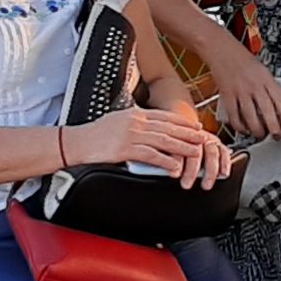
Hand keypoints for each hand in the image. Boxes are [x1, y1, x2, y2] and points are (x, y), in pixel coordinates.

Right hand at [75, 102, 233, 187]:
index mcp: (135, 114)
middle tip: (203, 139)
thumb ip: (135, 122)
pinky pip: (151, 155)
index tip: (196, 127)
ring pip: (164, 140)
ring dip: (182, 147)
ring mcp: (131, 135)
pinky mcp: (125, 149)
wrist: (76, 142)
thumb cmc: (94, 135)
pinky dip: (165, 161)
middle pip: (169, 127)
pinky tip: (175, 166)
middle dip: (189, 134)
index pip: (165, 116)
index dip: (183, 122)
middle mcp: (136, 122)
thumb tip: (150, 127)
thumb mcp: (117, 121)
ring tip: (196, 153)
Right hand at [204, 46, 280, 139]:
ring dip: (257, 130)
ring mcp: (241, 92)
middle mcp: (255, 86)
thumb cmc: (242, 59)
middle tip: (276, 135)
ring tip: (260, 134)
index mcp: (266, 79)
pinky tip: (243, 129)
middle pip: (268, 112)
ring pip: (251, 118)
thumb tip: (277, 105)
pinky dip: (239, 126)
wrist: (221, 50)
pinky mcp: (227, 96)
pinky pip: (235, 116)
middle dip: (274, 128)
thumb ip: (269, 87)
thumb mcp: (262, 70)